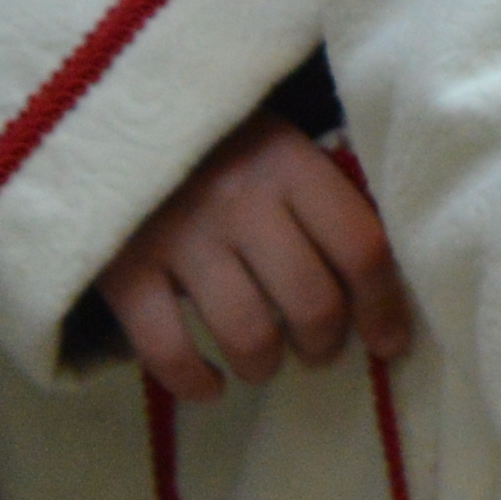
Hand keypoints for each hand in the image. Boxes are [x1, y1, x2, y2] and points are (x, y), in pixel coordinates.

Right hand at [93, 118, 411, 402]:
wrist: (111, 115)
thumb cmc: (213, 142)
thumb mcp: (277, 146)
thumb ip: (322, 200)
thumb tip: (377, 288)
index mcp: (289, 161)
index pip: (360, 248)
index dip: (384, 308)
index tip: (389, 343)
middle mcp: (240, 198)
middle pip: (311, 302)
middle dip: (324, 345)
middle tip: (316, 349)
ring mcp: (179, 234)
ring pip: (248, 334)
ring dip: (265, 366)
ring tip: (263, 361)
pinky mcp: (124, 268)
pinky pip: (168, 351)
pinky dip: (194, 383)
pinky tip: (209, 384)